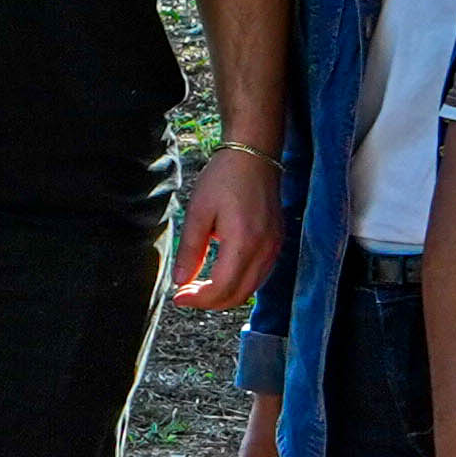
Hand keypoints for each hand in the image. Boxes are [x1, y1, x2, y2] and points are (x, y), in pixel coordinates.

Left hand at [170, 144, 282, 309]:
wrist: (253, 155)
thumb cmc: (223, 178)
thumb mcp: (198, 212)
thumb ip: (190, 250)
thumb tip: (180, 282)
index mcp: (244, 242)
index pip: (222, 288)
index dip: (198, 300)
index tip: (178, 296)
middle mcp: (265, 249)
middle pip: (238, 295)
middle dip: (209, 301)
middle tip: (185, 294)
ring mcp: (275, 247)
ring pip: (251, 289)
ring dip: (225, 294)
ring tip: (199, 286)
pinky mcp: (277, 242)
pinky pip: (260, 275)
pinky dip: (239, 283)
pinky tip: (220, 274)